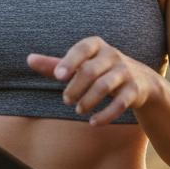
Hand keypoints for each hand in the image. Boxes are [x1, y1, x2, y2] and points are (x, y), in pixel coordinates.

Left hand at [28, 36, 161, 125]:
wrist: (141, 80)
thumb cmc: (100, 70)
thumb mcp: (80, 64)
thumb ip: (55, 64)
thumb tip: (28, 59)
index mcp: (96, 46)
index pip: (82, 49)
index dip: (70, 61)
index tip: (58, 77)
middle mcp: (112, 55)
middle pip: (91, 71)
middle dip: (76, 87)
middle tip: (66, 100)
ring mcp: (125, 72)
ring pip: (105, 86)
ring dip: (89, 100)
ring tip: (78, 110)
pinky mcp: (134, 90)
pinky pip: (121, 103)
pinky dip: (106, 114)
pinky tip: (93, 123)